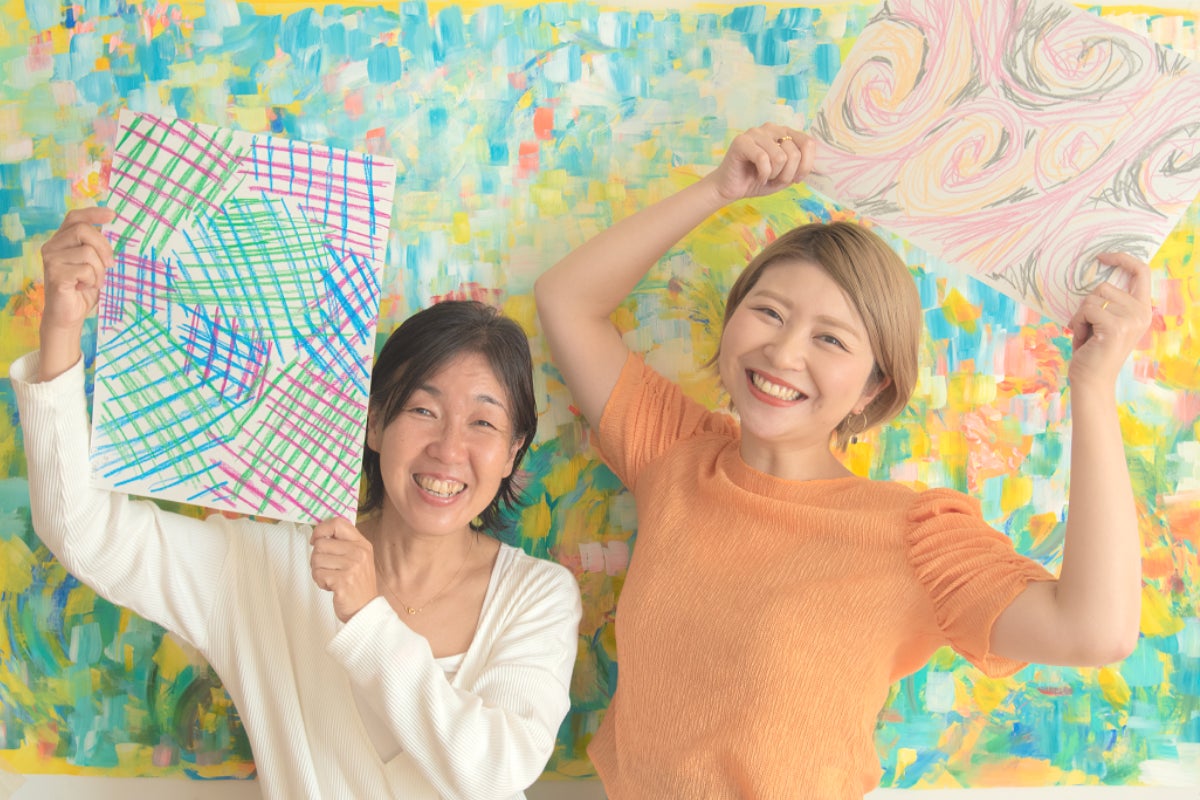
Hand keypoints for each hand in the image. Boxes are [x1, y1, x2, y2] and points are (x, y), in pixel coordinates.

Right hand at [40, 206, 115, 334]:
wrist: (69, 315)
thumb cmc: (83, 288)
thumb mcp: (92, 264)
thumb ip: (95, 247)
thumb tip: (113, 228)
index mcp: (61, 241)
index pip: (74, 218)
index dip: (93, 213)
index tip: (112, 215)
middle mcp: (52, 247)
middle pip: (84, 231)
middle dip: (104, 247)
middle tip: (110, 264)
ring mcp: (51, 260)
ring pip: (88, 252)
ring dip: (99, 270)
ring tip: (93, 281)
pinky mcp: (56, 274)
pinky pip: (86, 270)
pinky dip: (93, 281)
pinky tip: (84, 288)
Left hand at [311, 517, 377, 622]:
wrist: (365, 608)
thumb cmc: (357, 584)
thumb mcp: (358, 558)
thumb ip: (343, 544)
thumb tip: (319, 534)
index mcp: (362, 544)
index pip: (337, 523)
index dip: (321, 529)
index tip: (316, 540)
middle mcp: (358, 552)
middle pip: (321, 544)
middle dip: (317, 558)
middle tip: (328, 568)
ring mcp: (352, 566)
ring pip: (316, 559)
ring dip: (318, 571)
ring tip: (331, 578)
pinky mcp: (342, 580)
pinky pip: (317, 574)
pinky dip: (320, 582)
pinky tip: (331, 586)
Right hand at [703, 124, 814, 202]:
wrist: (731, 188)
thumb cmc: (758, 180)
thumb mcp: (785, 174)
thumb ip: (800, 165)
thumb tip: (815, 164)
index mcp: (784, 133)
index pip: (808, 143)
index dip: (806, 166)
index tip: (796, 179)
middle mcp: (771, 128)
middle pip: (794, 152)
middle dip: (787, 174)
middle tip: (775, 179)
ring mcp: (756, 132)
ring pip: (780, 157)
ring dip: (774, 174)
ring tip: (765, 176)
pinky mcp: (742, 141)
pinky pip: (763, 159)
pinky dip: (763, 174)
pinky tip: (757, 175)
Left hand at [1065, 253, 1152, 390]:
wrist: (1092, 380)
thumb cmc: (1093, 349)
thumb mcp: (1106, 320)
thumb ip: (1110, 300)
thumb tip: (1097, 270)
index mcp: (1142, 308)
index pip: (1141, 271)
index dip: (1122, 258)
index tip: (1102, 256)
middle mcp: (1142, 312)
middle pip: (1103, 286)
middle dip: (1086, 305)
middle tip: (1088, 326)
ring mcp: (1131, 319)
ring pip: (1091, 298)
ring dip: (1080, 316)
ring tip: (1086, 334)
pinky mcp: (1116, 327)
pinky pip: (1086, 310)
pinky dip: (1077, 323)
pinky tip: (1083, 339)